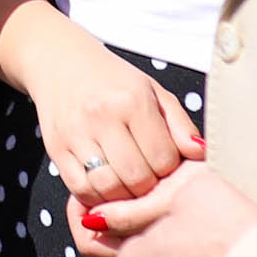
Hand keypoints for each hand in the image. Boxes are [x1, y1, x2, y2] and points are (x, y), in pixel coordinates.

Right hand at [25, 44, 204, 204]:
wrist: (60, 62)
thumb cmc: (114, 81)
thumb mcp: (153, 93)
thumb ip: (181, 125)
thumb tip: (201, 154)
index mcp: (132, 101)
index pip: (163, 159)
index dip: (170, 169)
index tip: (165, 162)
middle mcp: (101, 116)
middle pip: (137, 179)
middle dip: (149, 186)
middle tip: (149, 177)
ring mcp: (75, 134)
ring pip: (109, 189)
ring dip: (124, 195)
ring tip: (128, 182)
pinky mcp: (55, 149)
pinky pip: (81, 189)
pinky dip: (97, 195)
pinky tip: (105, 183)